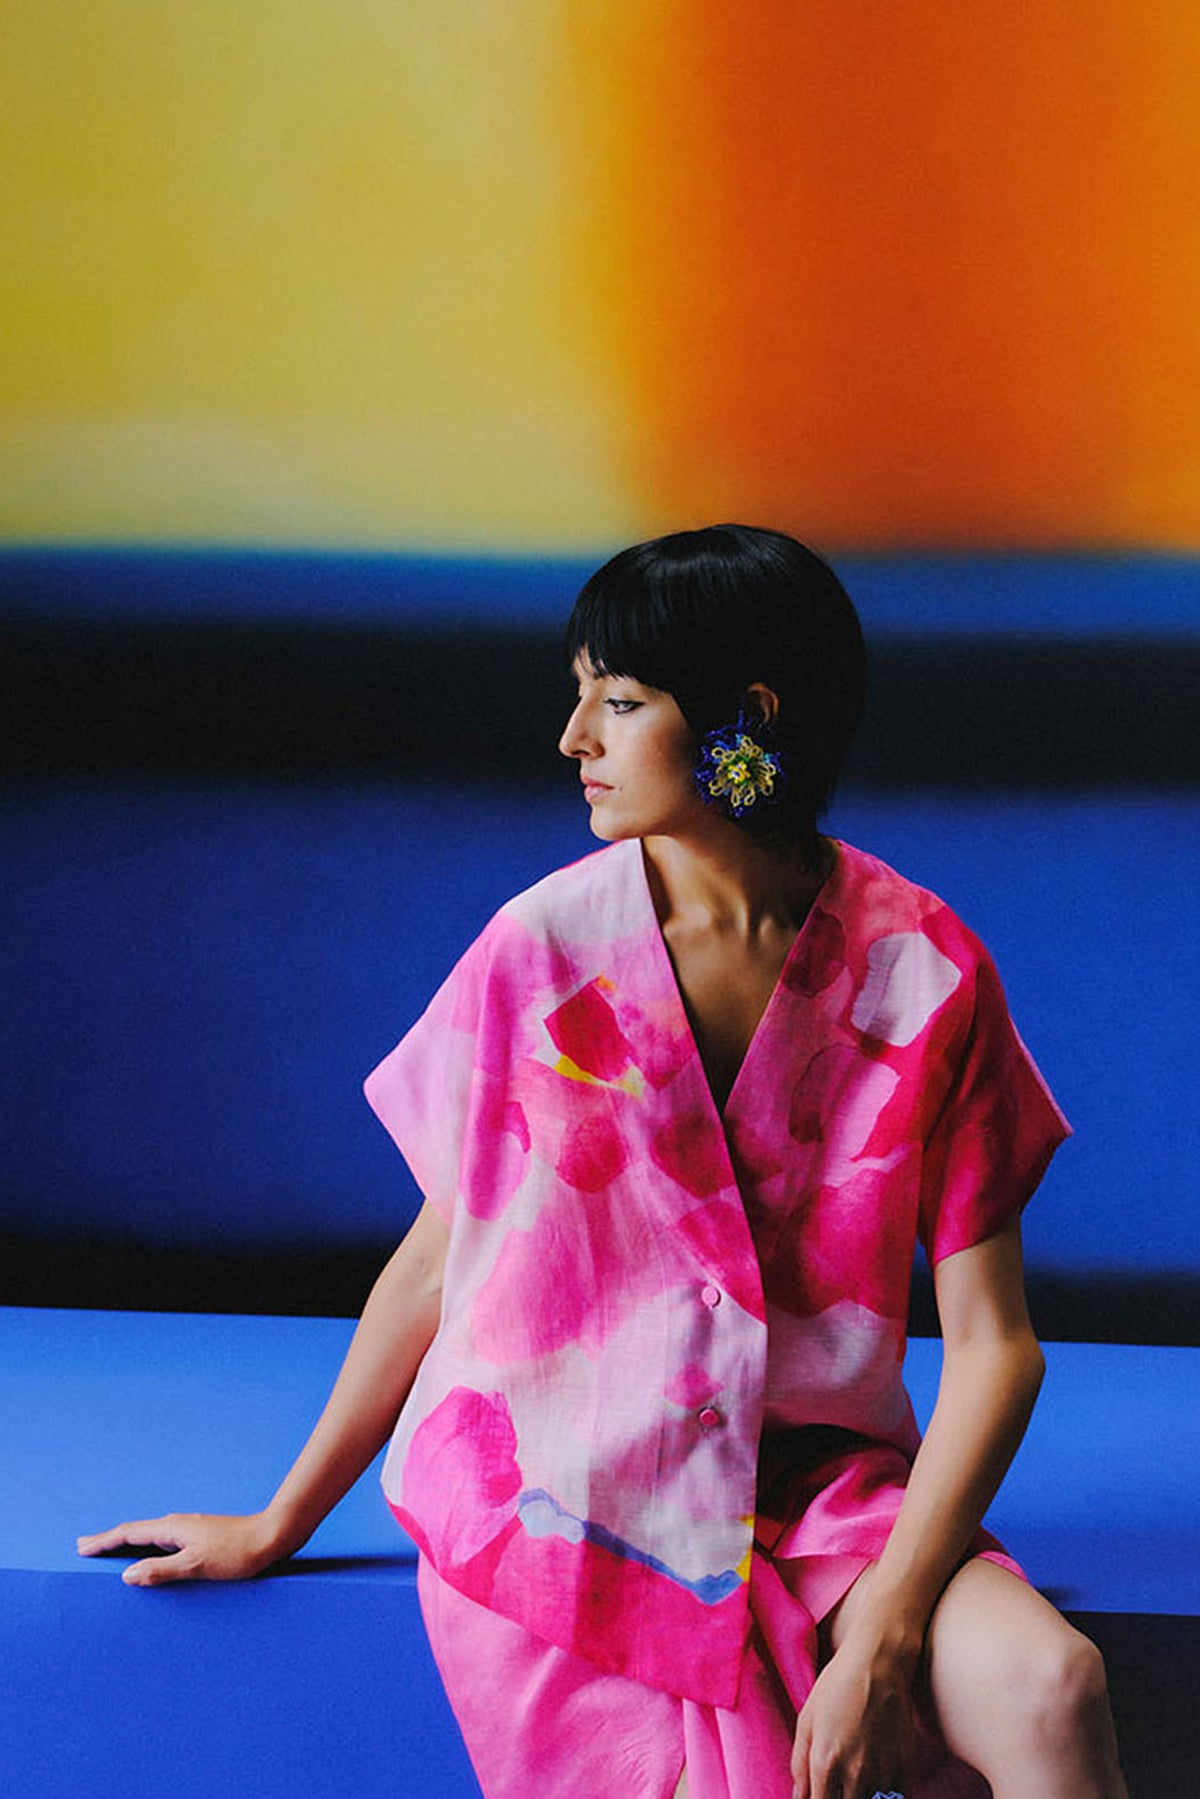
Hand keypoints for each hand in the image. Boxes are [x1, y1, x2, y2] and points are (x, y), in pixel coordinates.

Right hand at [76, 1511, 285, 1585]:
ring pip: (150, 1536)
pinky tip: (151, 1555)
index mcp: (173, 1529)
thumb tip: (127, 1575)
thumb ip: (161, 1571)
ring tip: (112, 1551)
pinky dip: (147, 1548)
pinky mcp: (200, 1538)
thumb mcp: (196, 1566)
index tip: (82, 1547)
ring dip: (128, 1543)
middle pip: (136, 1531)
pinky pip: (164, 1542)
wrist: (271, 1537)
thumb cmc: (236, 1554)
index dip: (104, 1541)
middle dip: (110, 1540)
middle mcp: (178, 1525)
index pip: (129, 1533)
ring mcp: (190, 1530)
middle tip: (86, 1547)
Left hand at [791, 1630, 916, 1798]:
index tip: (821, 1795)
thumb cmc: (838, 1685)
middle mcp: (855, 1774)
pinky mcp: (906, 1768)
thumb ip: (799, 1764)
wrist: (879, 1662)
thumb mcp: (806, 1719)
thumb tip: (799, 1797)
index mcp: (825, 1762)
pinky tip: (880, 1791)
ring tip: (857, 1788)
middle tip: (839, 1789)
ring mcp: (883, 1773)